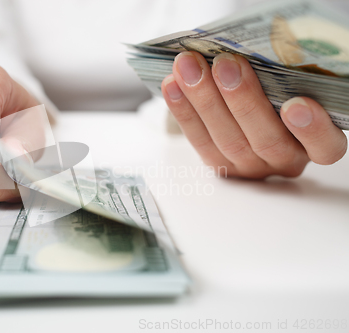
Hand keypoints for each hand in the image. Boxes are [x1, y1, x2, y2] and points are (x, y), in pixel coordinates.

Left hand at [162, 52, 347, 178]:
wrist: (248, 114)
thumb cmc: (277, 96)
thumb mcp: (289, 91)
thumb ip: (280, 83)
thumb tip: (244, 57)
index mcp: (315, 144)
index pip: (325, 147)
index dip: (311, 130)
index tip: (295, 104)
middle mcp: (285, 160)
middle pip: (266, 140)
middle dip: (242, 100)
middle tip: (225, 65)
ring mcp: (251, 167)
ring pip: (228, 141)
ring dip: (205, 100)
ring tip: (189, 67)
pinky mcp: (221, 167)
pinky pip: (200, 142)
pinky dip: (184, 111)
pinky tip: (172, 86)